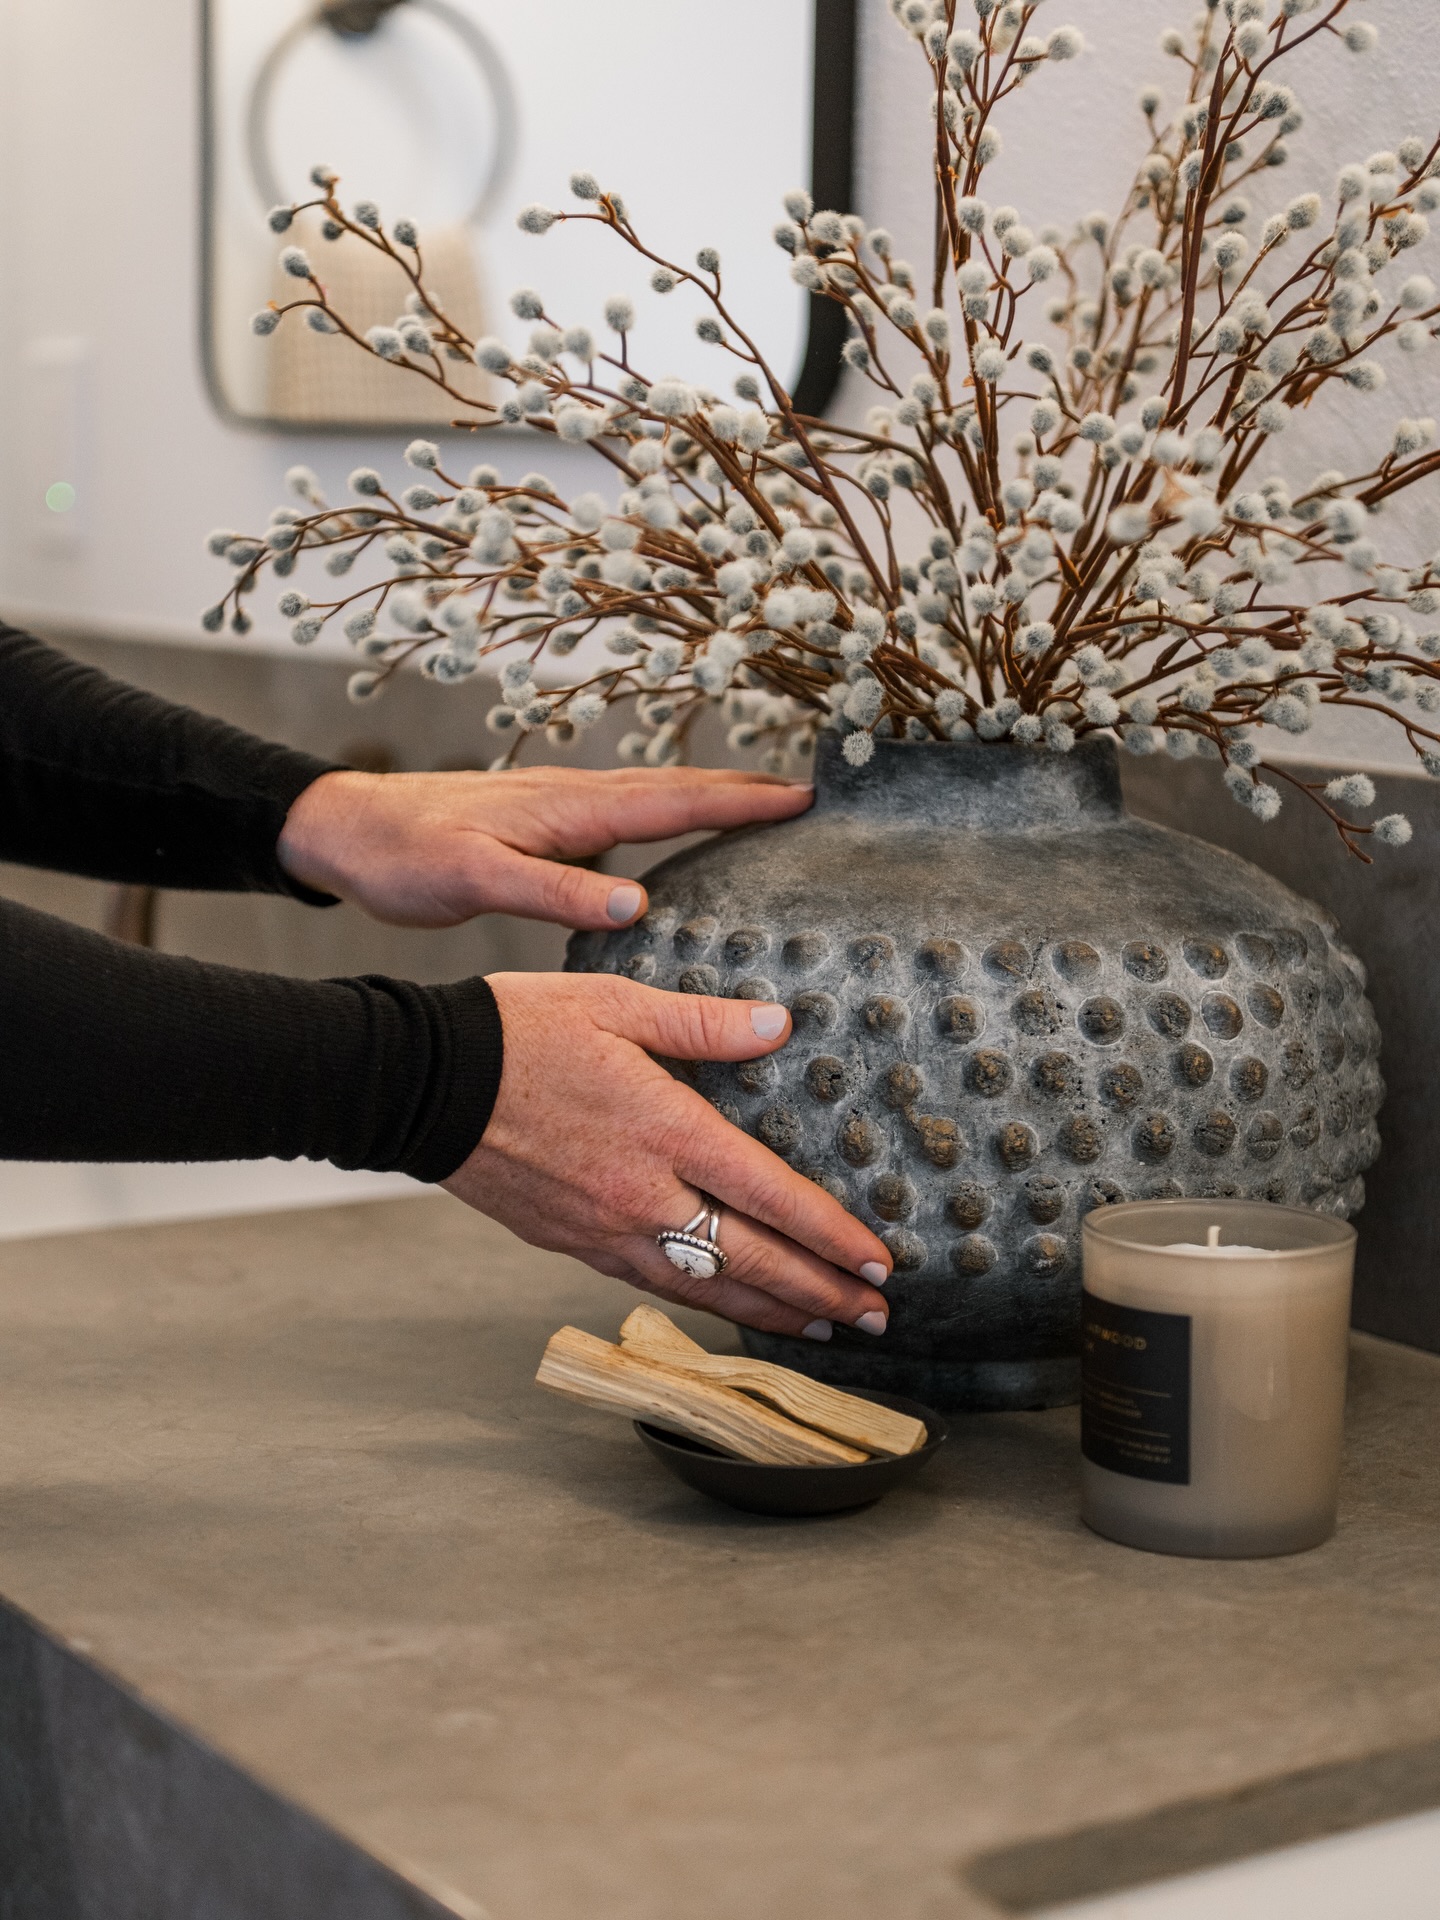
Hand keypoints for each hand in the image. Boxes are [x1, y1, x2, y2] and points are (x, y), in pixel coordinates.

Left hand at [277, 764, 811, 929]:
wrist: (346, 828)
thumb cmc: (403, 853)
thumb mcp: (474, 878)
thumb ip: (552, 892)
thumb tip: (636, 907)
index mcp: (570, 808)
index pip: (675, 801)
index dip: (741, 803)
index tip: (802, 799)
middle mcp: (575, 798)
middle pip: (678, 789)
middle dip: (746, 789)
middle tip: (810, 794)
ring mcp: (562, 808)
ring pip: (655, 797)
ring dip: (713, 797)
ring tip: (766, 807)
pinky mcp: (546, 824)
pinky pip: (627, 815)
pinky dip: (669, 817)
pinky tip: (675, 838)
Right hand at [442, 973, 892, 1339]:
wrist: (421, 1084)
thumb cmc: (515, 1032)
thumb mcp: (613, 1003)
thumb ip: (702, 1023)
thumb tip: (779, 1025)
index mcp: (664, 1129)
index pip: (770, 1195)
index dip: (831, 1235)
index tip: (879, 1263)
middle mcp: (642, 1193)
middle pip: (750, 1259)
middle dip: (820, 1292)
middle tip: (875, 1318)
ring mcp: (605, 1229)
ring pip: (705, 1288)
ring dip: (771, 1312)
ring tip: (822, 1330)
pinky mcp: (572, 1244)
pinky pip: (652, 1285)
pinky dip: (705, 1304)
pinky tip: (730, 1307)